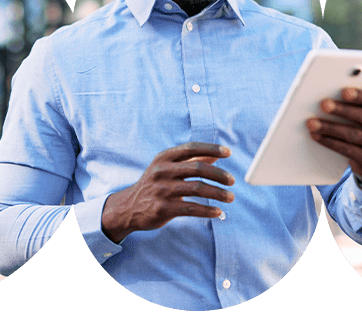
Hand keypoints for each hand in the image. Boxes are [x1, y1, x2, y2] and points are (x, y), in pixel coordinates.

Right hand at [101, 142, 234, 243]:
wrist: (129, 207)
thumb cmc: (154, 184)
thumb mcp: (167, 167)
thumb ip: (190, 160)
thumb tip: (216, 154)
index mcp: (164, 158)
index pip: (191, 148)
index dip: (211, 149)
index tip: (228, 152)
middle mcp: (162, 171)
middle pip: (197, 168)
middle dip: (219, 174)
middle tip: (232, 180)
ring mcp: (162, 190)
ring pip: (197, 189)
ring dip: (218, 193)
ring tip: (230, 197)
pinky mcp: (163, 208)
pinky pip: (191, 208)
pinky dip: (208, 210)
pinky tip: (218, 212)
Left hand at [306, 87, 361, 186]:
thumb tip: (346, 81)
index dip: (361, 96)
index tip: (343, 91)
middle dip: (341, 110)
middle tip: (323, 104)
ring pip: (353, 135)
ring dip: (330, 128)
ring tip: (312, 122)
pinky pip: (346, 150)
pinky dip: (329, 142)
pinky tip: (317, 136)